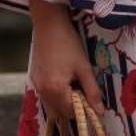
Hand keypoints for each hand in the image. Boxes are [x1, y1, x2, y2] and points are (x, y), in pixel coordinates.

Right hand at [28, 0, 99, 124]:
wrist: (48, 23)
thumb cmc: (68, 43)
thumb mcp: (84, 67)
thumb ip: (92, 91)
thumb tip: (100, 111)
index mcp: (55, 90)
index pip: (72, 112)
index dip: (85, 109)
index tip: (92, 97)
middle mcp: (43, 91)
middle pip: (61, 111)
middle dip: (75, 105)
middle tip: (84, 87)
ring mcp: (37, 85)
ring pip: (53, 104)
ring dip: (66, 100)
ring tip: (74, 81)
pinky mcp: (35, 78)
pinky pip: (47, 95)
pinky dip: (57, 93)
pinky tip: (64, 78)